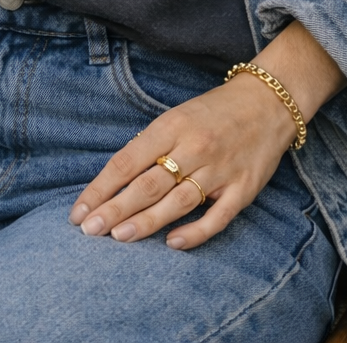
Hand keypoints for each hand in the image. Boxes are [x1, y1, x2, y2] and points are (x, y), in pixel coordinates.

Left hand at [69, 21, 346, 249]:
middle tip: (89, 230)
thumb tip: (113, 183)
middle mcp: (193, 147)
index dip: (101, 188)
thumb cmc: (211, 112)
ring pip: (178, 201)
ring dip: (146, 222)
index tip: (78, 212)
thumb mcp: (174, 118)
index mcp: (170, 126)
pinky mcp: (244, 188)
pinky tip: (172, 244)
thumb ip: (149, 147)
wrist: (267, 102)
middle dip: (115, 208)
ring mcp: (220, 169)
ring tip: (118, 238)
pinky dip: (195, 232)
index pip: (127, 161)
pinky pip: (218, 216)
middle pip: (148, 183)